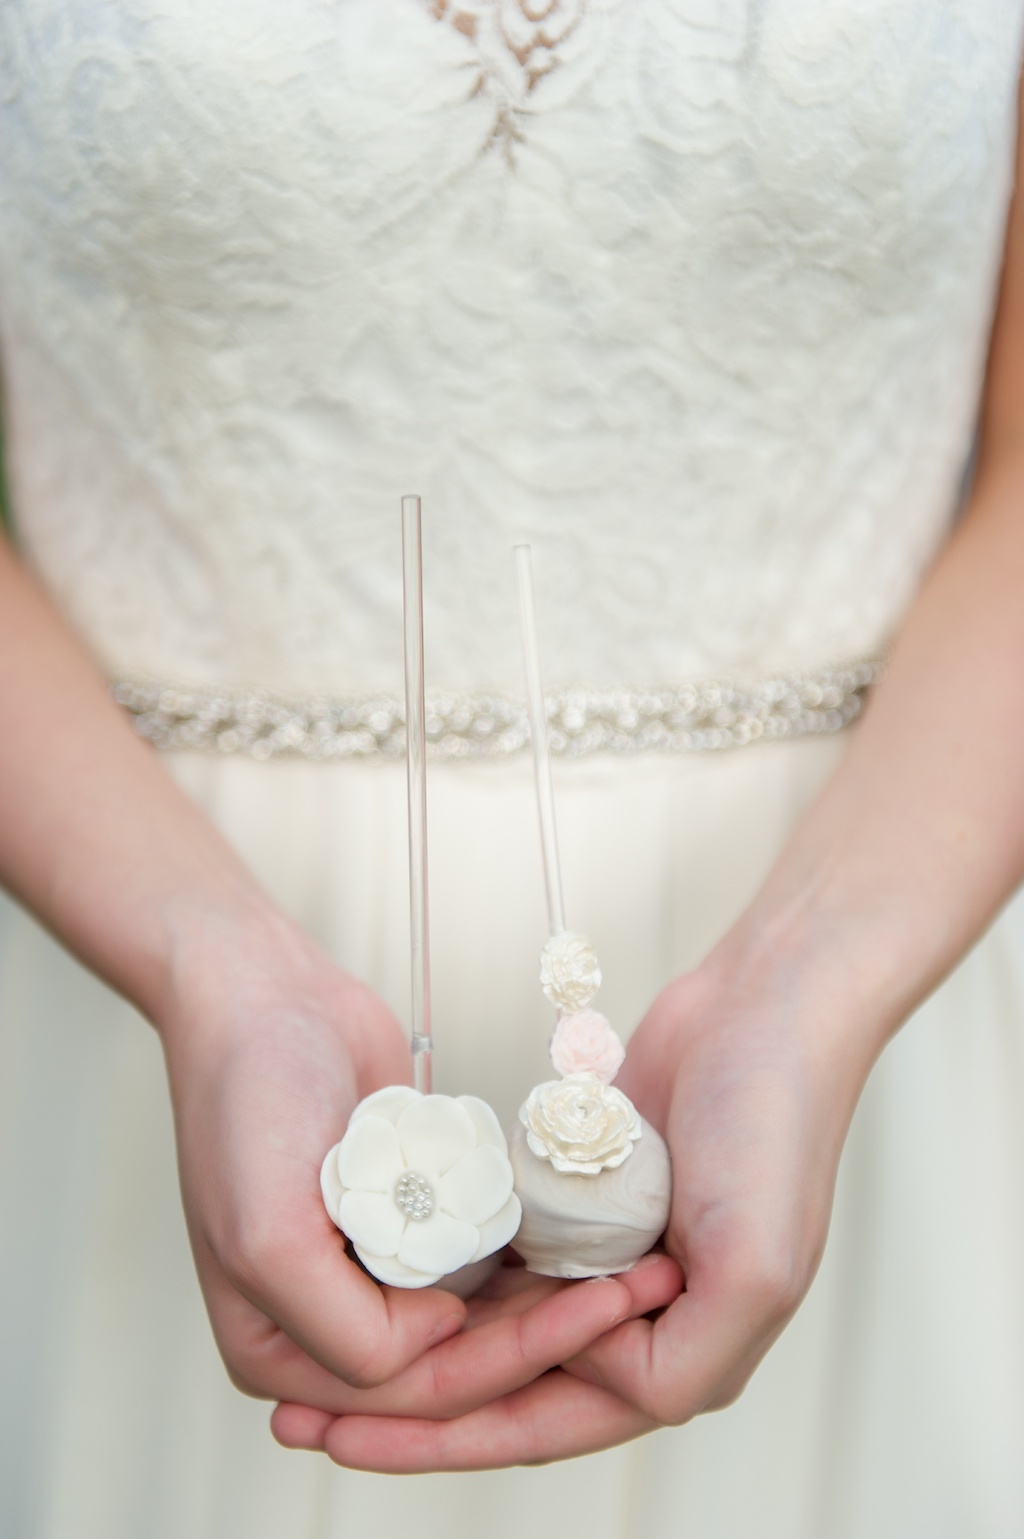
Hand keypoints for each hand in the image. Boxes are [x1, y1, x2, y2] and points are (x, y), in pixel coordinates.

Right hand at [159, 901, 681, 1421]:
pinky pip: (482, 1256)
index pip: (417, 1392)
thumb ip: (344, 1329)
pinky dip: (536, 1255)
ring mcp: (373, 1271)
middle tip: (645, 1299)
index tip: (605, 1317)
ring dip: (559, 1302)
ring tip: (645, 1276)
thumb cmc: (250, 1101)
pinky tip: (604, 1244)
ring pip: (481, 1316)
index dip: (515, 1363)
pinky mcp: (411, 1218)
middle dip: (557, 1338)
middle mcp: (327, 1327)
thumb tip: (441, 1341)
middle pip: (461, 1362)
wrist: (266, 996)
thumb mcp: (269, 1237)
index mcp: (280, 1354)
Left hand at [288, 934, 878, 1468]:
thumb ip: (679, 1361)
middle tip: (308, 1417)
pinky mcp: (583, 1198)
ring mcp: (607, 1256)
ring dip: (419, 1339)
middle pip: (505, 1385)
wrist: (767, 1008)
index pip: (541, 1421)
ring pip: (495, 1324)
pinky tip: (380, 1271)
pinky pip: (503, 1250)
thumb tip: (590, 1380)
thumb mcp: (753, 1269)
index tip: (348, 1439)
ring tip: (325, 1355)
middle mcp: (640, 1321)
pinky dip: (448, 1268)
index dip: (443, 1437)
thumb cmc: (776, 1127)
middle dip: (409, 1406)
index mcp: (680, 1357)